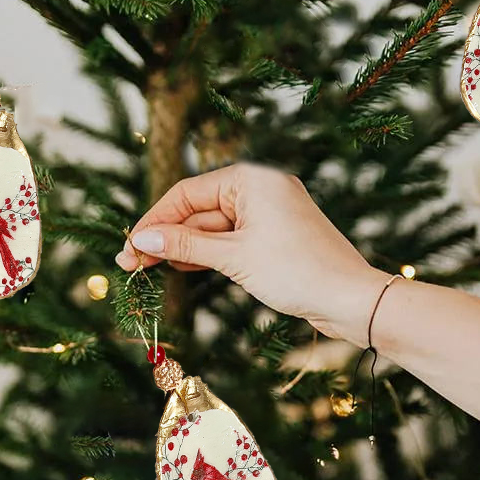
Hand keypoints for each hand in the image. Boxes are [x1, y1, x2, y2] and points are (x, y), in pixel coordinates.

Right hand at [115, 164, 387, 345]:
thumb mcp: (233, 257)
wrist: (351, 300)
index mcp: (250, 179)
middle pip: (196, 210)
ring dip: (182, 248)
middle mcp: (258, 188)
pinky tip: (180, 269)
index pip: (186, 193)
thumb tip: (142, 240)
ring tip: (146, 271)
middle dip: (164, 238)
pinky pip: (229, 239)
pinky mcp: (273, 237)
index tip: (128, 248)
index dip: (154, 221)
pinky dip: (206, 254)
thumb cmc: (298, 271)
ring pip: (211, 228)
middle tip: (129, 265)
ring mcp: (267, 213)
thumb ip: (185, 246)